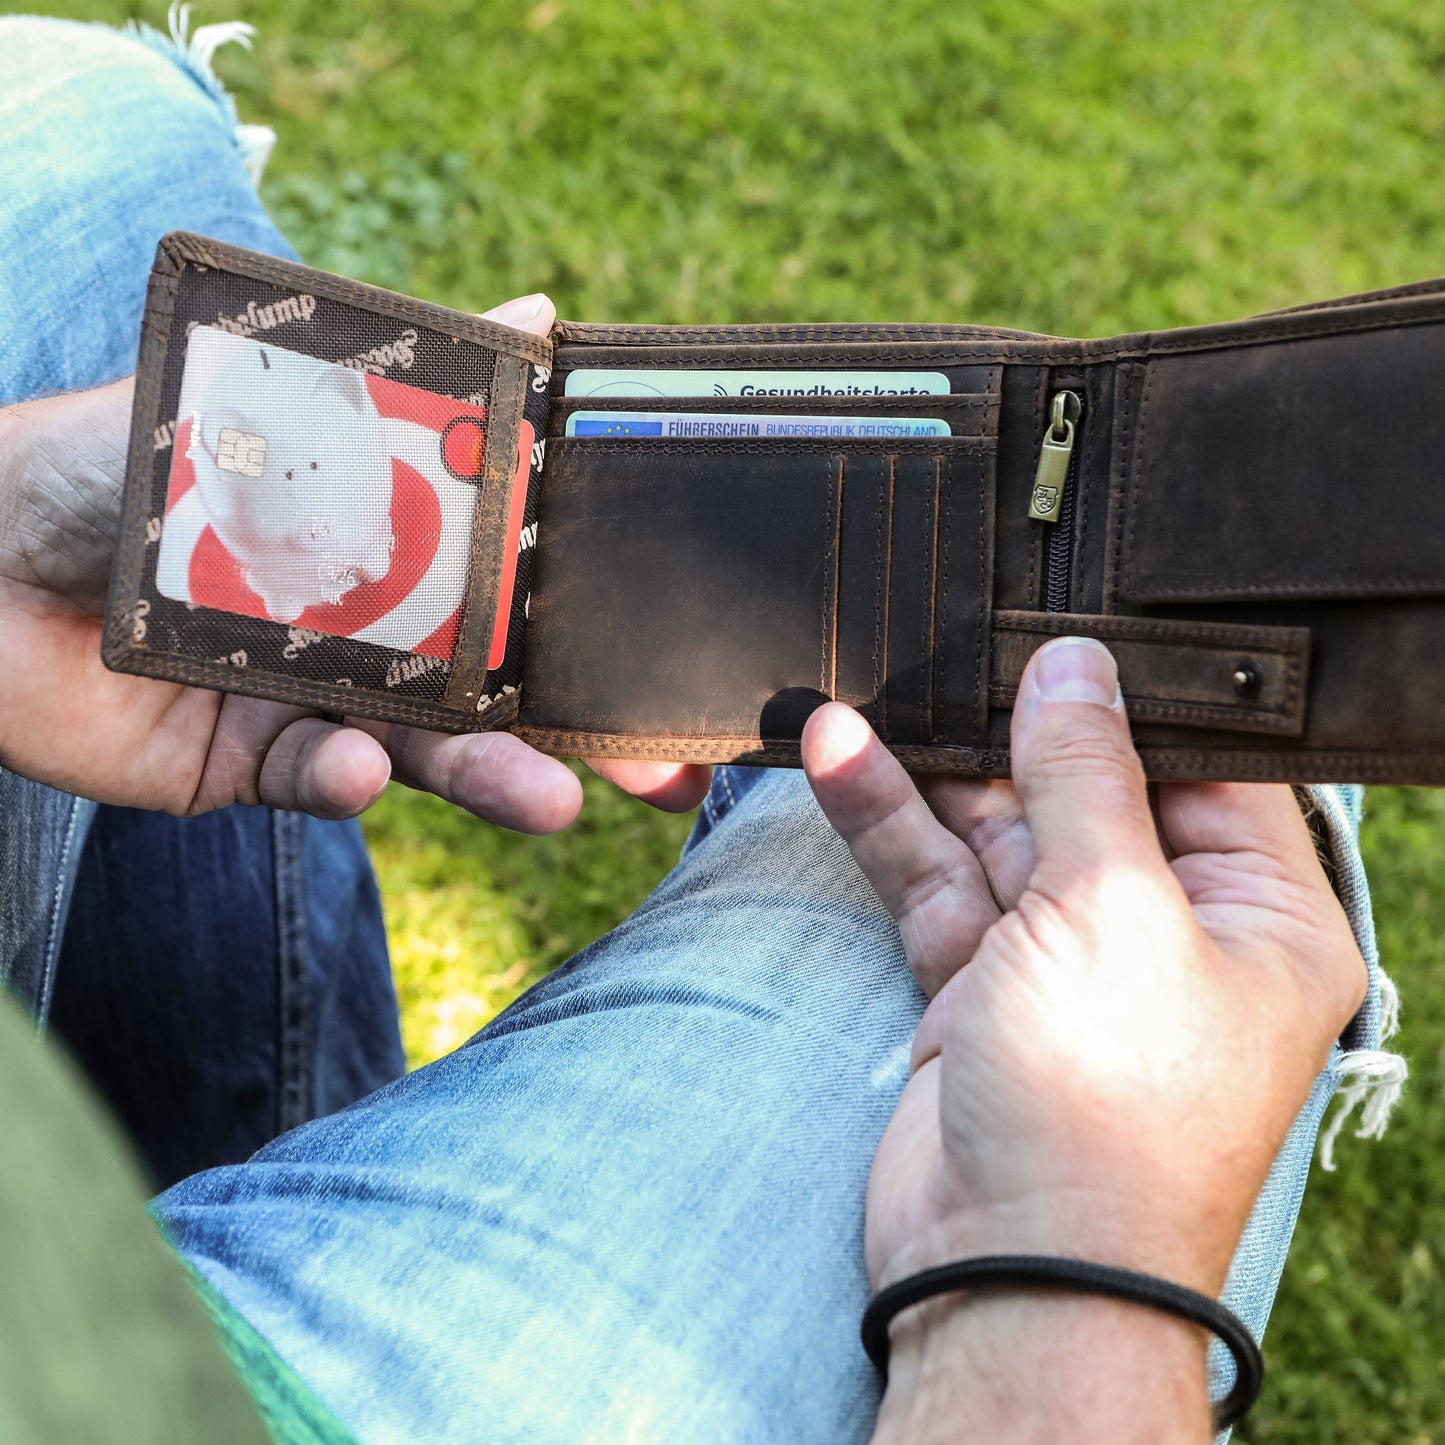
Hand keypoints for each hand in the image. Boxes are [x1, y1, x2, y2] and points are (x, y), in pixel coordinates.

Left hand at [0, 293, 708, 827]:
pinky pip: (316, 782)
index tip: (663, 646)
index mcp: (386, 549)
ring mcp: (313, 701)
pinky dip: (345, 779)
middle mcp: (365, 631)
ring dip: (488, 775)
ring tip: (551, 801)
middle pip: (488, 689)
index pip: (507, 588)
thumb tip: (538, 315)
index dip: (585, 622)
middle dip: (570, 729)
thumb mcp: (264, 405)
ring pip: (421, 750)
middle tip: (656, 769)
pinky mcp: (248, 766)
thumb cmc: (103, 460)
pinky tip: (360, 767)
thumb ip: (402, 383)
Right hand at [803, 637, 1366, 1440]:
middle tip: (951, 648)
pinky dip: (891, 825)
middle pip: (1089, 791)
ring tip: (869, 694)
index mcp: (1258, 913)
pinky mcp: (981, 984)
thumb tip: (1076, 666)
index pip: (1206, 768)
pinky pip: (938, 882)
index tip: (1065, 628)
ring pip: (999, 832)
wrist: (1010, 1268)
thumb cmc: (1108, 1101)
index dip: (1134, 698)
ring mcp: (1066, 958)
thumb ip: (1086, 775)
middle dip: (1014, 729)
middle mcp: (1169, 929)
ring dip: (934, 772)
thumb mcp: (1115, 904)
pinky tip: (841, 756)